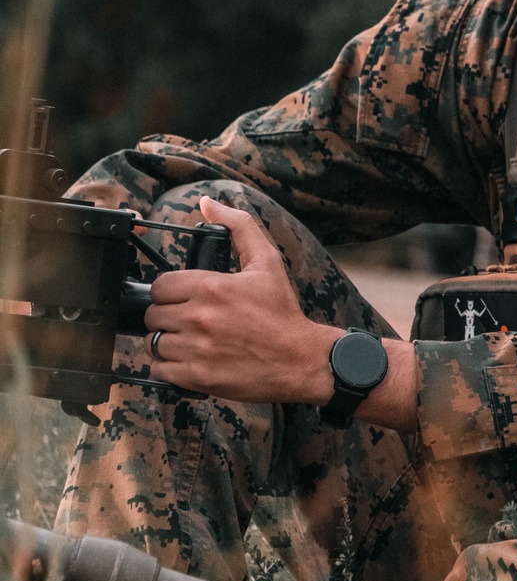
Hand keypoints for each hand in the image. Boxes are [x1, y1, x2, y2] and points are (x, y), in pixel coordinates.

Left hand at [143, 196, 335, 402]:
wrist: (299, 360)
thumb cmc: (282, 313)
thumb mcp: (266, 261)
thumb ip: (238, 227)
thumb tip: (209, 203)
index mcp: (211, 287)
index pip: (160, 286)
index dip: (170, 292)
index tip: (184, 298)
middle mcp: (199, 317)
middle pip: (152, 314)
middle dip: (167, 316)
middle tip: (188, 320)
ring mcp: (196, 349)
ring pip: (153, 342)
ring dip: (166, 341)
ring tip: (187, 341)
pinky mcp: (196, 377)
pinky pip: (159, 370)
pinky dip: (168, 367)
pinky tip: (187, 360)